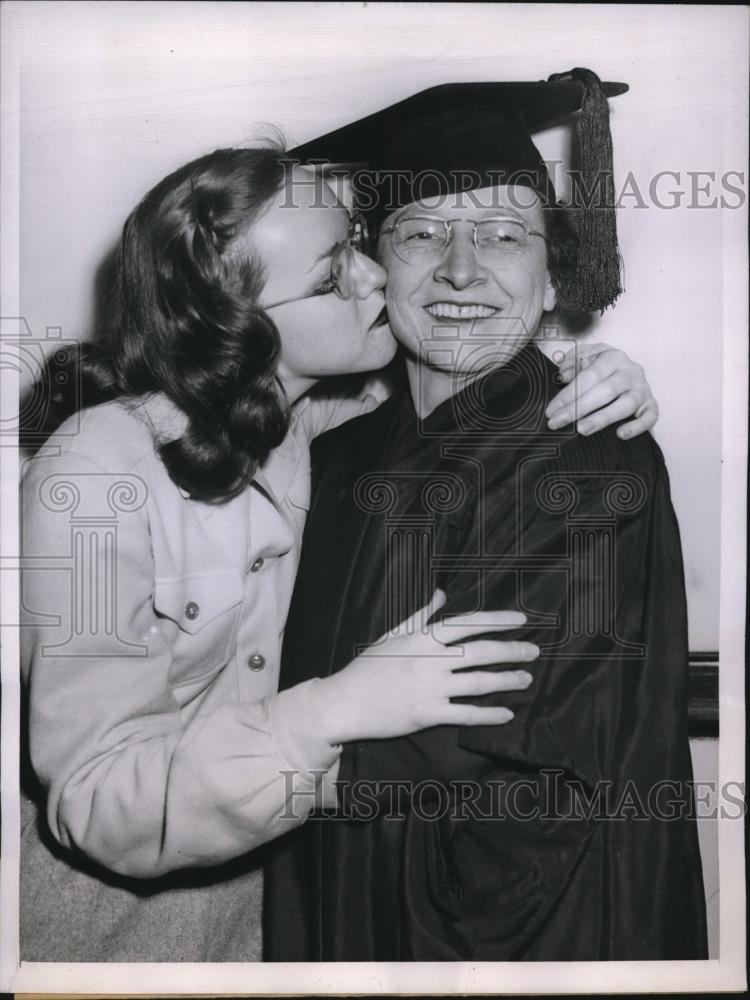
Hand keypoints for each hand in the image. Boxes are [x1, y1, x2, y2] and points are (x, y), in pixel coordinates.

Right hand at [310, 590, 537, 744]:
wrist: (344, 702)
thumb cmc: (368, 667)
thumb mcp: (393, 635)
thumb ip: (420, 614)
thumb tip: (441, 592)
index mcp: (423, 638)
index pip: (468, 623)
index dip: (497, 619)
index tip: (521, 619)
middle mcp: (430, 660)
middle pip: (481, 652)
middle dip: (511, 650)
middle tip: (535, 651)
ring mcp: (430, 688)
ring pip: (478, 682)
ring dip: (507, 680)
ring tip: (526, 678)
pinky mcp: (427, 714)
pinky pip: (465, 714)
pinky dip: (488, 714)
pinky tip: (507, 713)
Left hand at [545, 343, 658, 438]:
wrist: (630, 372)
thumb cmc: (603, 369)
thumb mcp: (588, 358)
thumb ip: (574, 362)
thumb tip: (562, 374)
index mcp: (613, 358)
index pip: (589, 376)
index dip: (569, 394)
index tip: (551, 410)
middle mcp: (630, 372)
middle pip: (605, 391)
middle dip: (578, 408)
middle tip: (557, 422)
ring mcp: (643, 389)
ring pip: (625, 405)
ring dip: (602, 418)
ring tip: (582, 429)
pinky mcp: (651, 405)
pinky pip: (649, 417)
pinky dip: (636, 427)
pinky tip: (620, 435)